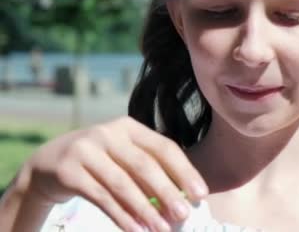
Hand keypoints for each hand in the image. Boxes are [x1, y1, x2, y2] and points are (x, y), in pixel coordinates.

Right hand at [22, 116, 207, 231]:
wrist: (48, 164)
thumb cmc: (100, 161)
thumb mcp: (123, 156)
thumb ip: (149, 170)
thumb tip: (183, 199)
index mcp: (129, 127)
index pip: (163, 147)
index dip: (184, 171)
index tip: (200, 194)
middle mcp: (107, 133)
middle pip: (144, 165)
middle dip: (167, 192)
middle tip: (184, 214)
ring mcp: (86, 150)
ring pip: (122, 184)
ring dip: (145, 209)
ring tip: (162, 229)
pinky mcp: (68, 171)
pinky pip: (101, 197)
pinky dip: (122, 216)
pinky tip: (137, 230)